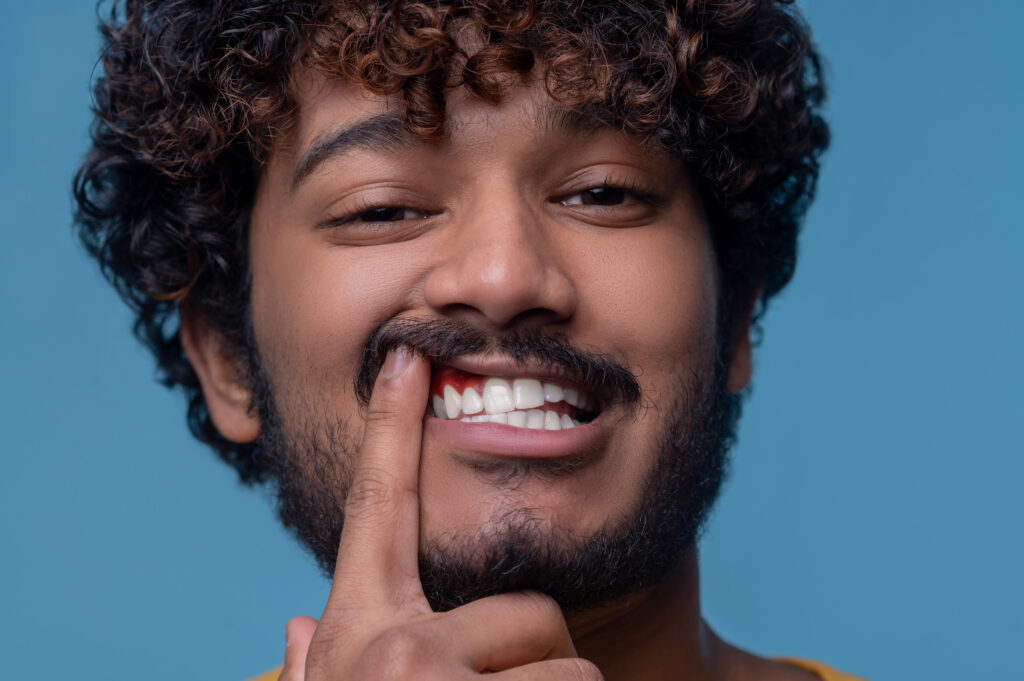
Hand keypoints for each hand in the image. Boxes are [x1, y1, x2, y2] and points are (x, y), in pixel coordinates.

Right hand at [279, 348, 602, 680]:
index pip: (377, 507)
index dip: (391, 425)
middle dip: (535, 655)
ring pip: (562, 655)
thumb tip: (297, 629)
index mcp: (357, 635)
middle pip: (526, 609)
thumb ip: (318, 664)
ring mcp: (430, 677)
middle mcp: (391, 649)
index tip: (408, 356)